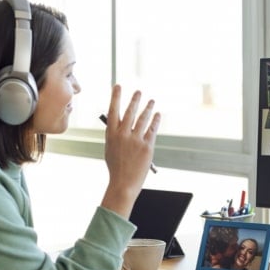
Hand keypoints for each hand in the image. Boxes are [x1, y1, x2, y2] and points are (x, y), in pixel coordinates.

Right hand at [100, 85, 160, 217]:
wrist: (123, 183)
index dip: (115, 97)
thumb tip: (123, 122)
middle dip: (134, 100)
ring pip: (143, 119)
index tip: (118, 86)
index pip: (113, 111)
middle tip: (138, 91)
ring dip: (148, 108)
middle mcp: (123, 135)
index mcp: (111, 135)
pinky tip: (158, 115)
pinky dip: (156, 121)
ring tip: (151, 101)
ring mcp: (136, 140)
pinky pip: (152, 130)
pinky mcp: (147, 146)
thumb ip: (116, 135)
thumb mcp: (110, 148)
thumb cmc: (116, 166)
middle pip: (130, 112)